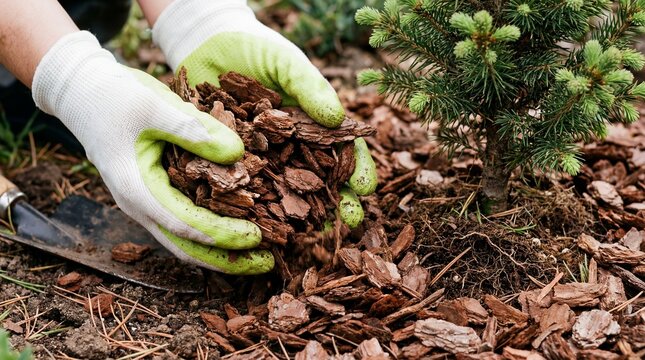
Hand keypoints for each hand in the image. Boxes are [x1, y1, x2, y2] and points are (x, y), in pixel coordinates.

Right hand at [32, 31, 273, 273]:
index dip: (221, 234)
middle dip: (226, 259)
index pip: (183, 224)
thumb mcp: (155, 105)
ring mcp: (145, 204)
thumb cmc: (114, 96)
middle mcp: (138, 205)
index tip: (256, 236)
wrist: (83, 94)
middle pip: (185, 246)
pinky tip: (236, 232)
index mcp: (135, 187)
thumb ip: (194, 129)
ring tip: (258, 258)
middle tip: (267, 262)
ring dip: (220, 252)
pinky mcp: (154, 197)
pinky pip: (183, 225)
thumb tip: (236, 152)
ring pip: (184, 241)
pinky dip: (210, 234)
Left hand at [152, 0, 377, 225]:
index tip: (366, 188)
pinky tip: (263, 226)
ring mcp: (261, 160)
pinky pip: (243, 190)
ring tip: (312, 236)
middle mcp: (291, 148)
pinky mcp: (228, 164)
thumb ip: (310, 88)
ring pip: (284, 194)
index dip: (358, 171)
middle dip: (337, 205)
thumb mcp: (286, 63)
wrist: (205, 43)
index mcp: (313, 125)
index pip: (343, 153)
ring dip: (300, 217)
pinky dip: (254, 210)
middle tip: (350, 223)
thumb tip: (339, 119)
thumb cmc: (254, 48)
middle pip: (320, 182)